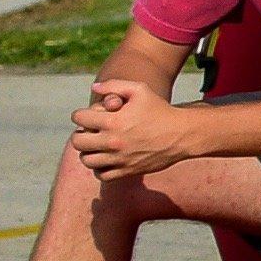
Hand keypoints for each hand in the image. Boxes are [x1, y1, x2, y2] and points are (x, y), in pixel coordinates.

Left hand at [67, 81, 183, 179]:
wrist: (182, 134)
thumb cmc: (160, 109)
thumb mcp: (140, 90)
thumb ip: (114, 85)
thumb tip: (93, 88)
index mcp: (113, 121)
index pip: (79, 118)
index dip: (81, 114)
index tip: (89, 115)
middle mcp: (113, 141)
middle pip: (77, 142)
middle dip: (81, 134)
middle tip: (90, 132)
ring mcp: (119, 158)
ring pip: (87, 160)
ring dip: (88, 152)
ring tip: (97, 146)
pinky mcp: (127, 171)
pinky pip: (102, 175)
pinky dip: (99, 168)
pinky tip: (107, 159)